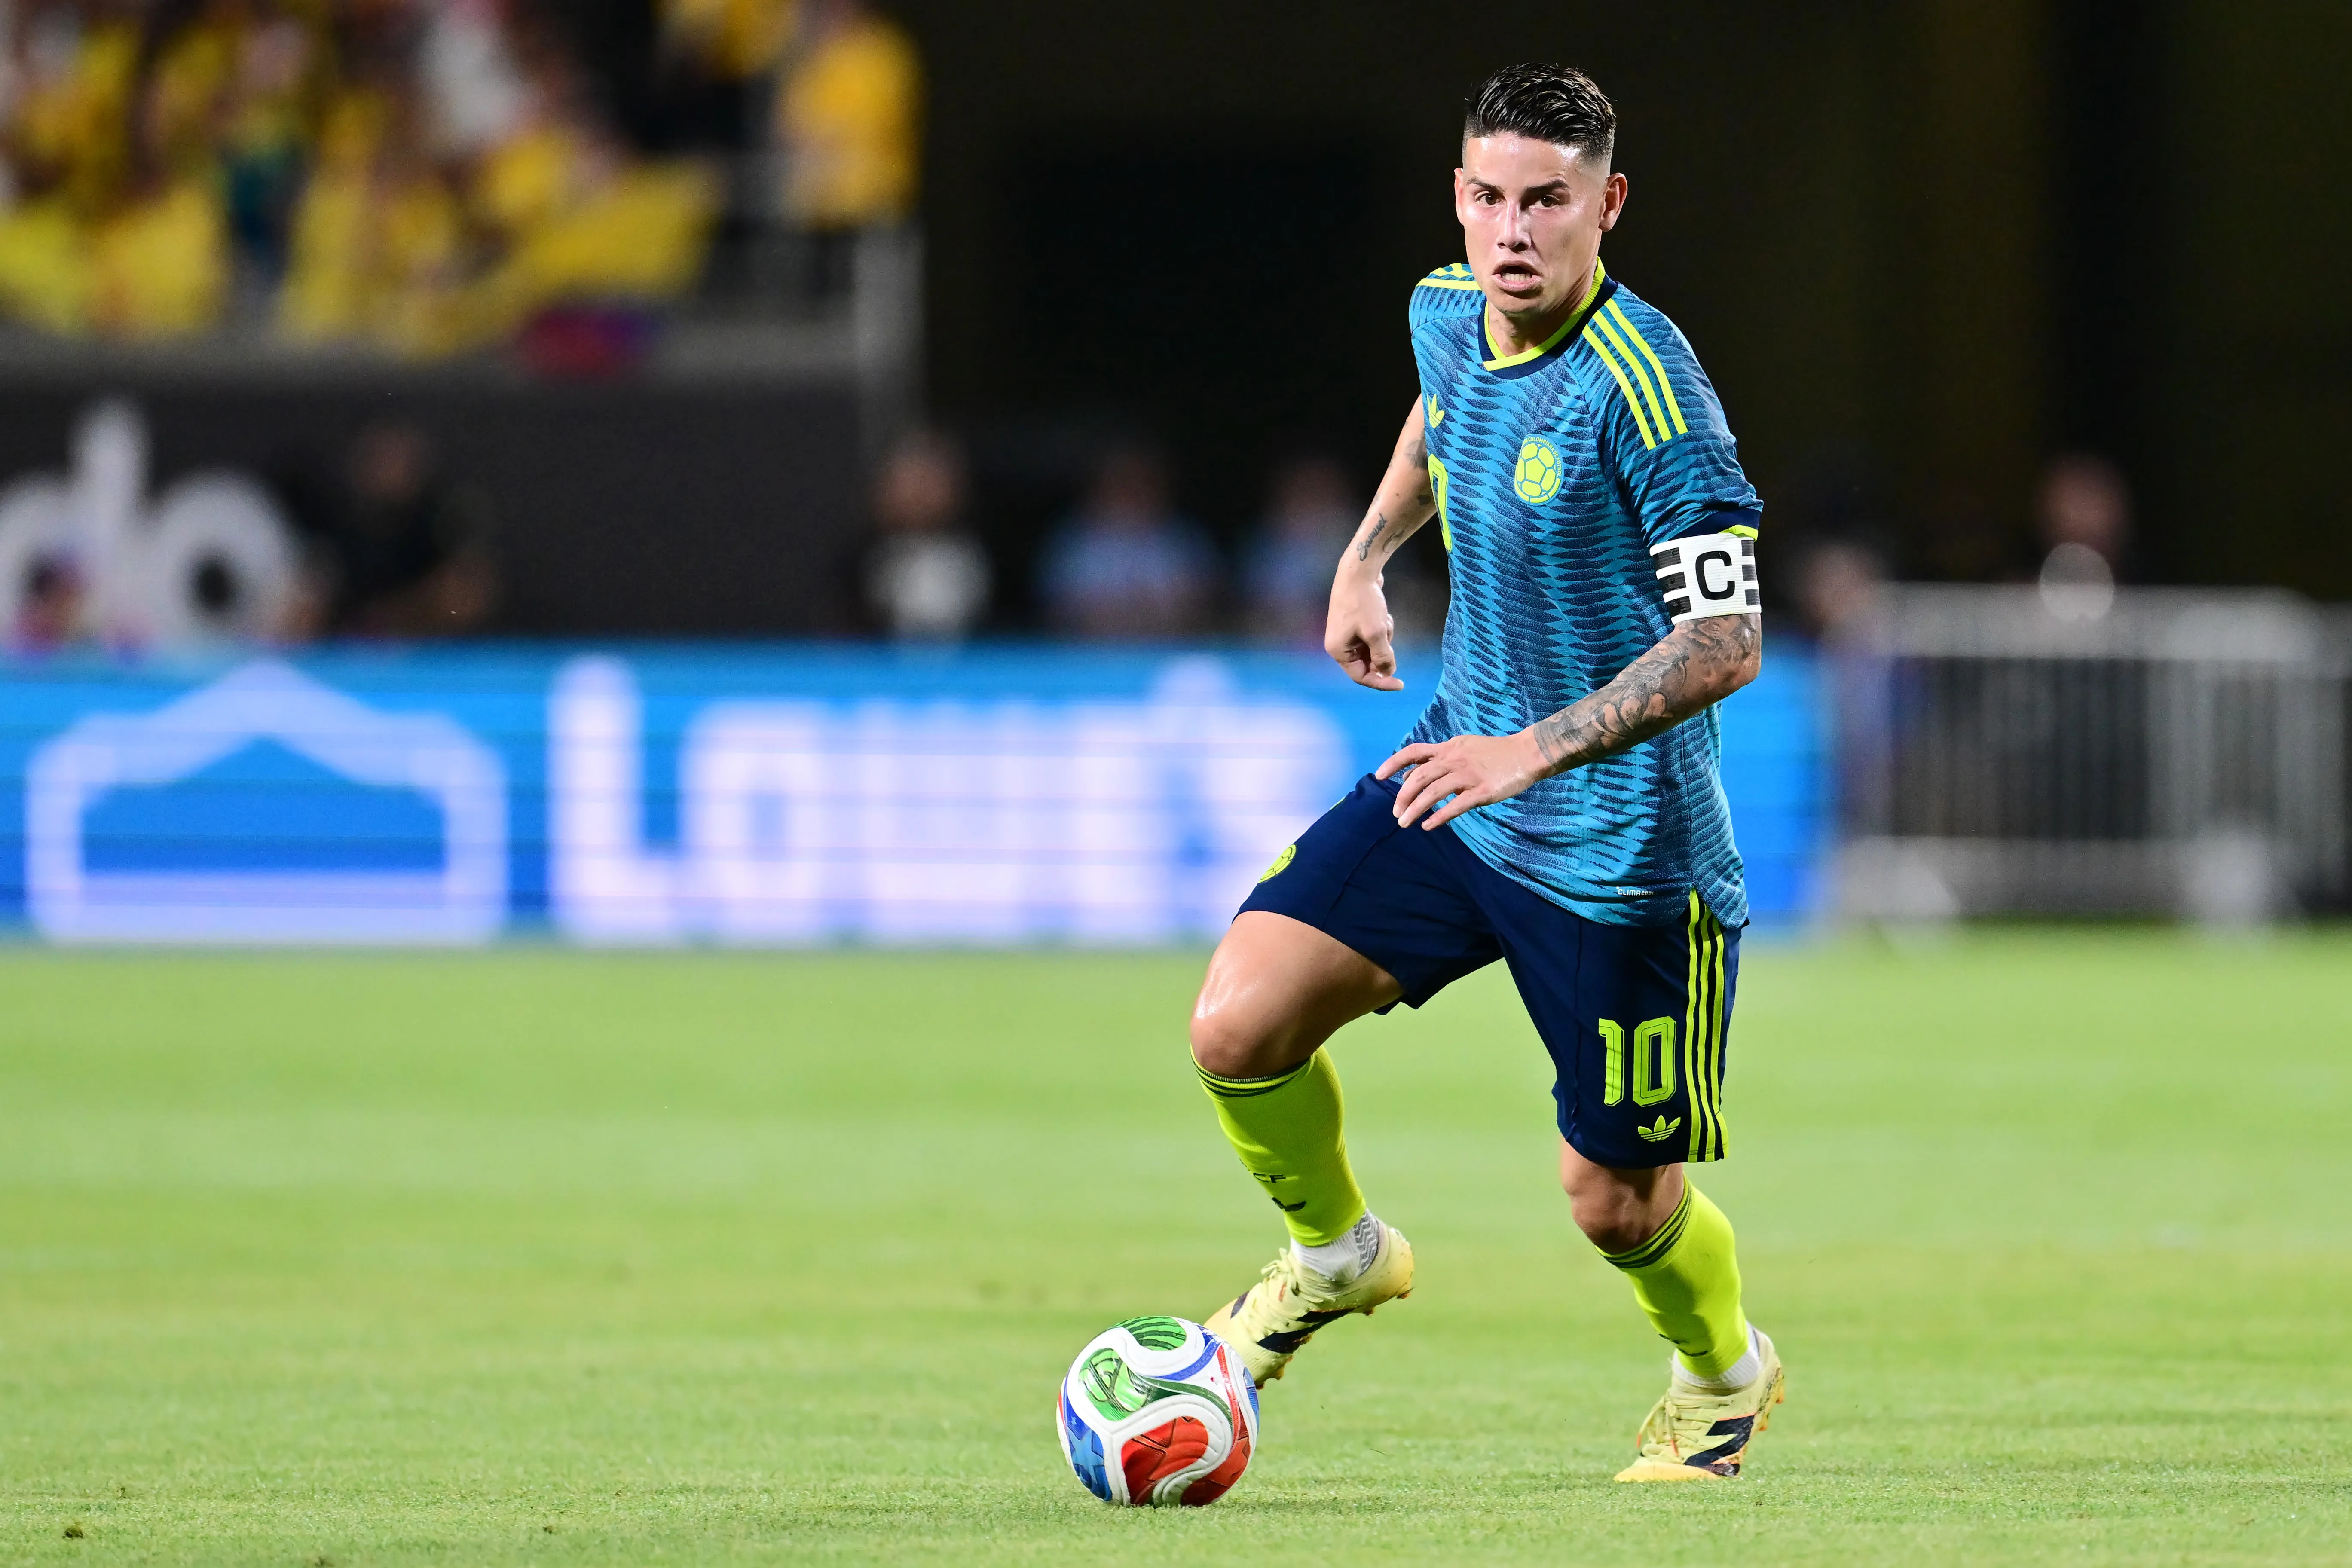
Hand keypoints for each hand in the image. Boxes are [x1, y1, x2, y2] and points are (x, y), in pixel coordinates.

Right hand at [1326, 570, 1403, 690]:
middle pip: (1368, 662)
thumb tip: (1388, 673)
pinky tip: (1382, 614)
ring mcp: (1347, 633)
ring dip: (1384, 638)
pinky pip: (1373, 636)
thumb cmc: (1363, 603)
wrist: (1358, 572)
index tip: (1401, 684)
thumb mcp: (1376, 633)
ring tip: (1383, 620)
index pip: (1361, 677)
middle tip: (1387, 634)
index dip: (1381, 682)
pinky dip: (1382, 629)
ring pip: (1373, 649)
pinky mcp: (1356, 623)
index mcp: (1338, 651)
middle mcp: (1340, 645)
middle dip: (1383, 651)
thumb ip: (1383, 657)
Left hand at [1377, 730, 1549, 829]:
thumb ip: (1437, 760)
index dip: (1393, 763)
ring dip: (1415, 809)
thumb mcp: (1462, 748)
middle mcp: (1454, 759)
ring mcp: (1468, 775)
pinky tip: (1428, 826)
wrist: (1527, 753)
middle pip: (1420, 776)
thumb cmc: (1494, 753)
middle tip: (1396, 813)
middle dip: (1403, 796)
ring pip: (1433, 792)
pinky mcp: (1483, 790)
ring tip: (1404, 823)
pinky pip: (1456, 805)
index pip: (1414, 752)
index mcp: (1448, 748)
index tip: (1379, 776)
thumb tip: (1409, 777)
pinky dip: (1439, 816)